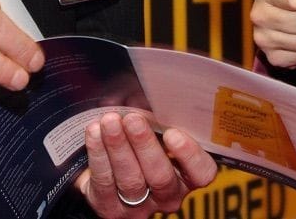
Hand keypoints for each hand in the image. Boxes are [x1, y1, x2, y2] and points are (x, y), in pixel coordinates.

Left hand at [75, 111, 217, 216]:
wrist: (104, 162)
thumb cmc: (136, 135)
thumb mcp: (151, 120)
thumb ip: (152, 108)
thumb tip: (139, 89)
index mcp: (186, 172)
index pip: (201, 172)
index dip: (190, 155)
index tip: (173, 133)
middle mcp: (167, 193)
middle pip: (161, 176)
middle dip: (145, 145)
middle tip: (133, 118)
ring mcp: (139, 205)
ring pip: (131, 180)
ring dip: (118, 146)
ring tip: (110, 121)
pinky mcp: (110, 207)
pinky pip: (104, 183)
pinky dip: (98, 154)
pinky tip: (94, 133)